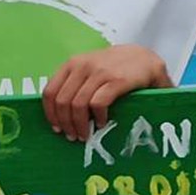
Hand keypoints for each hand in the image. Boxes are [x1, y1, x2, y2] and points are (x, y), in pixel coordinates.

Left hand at [44, 45, 170, 140]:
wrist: (145, 58)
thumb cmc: (116, 68)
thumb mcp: (90, 69)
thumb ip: (75, 84)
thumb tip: (58, 112)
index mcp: (73, 64)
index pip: (50, 91)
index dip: (50, 114)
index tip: (56, 127)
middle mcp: (83, 66)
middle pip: (62, 101)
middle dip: (65, 123)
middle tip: (72, 136)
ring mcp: (100, 72)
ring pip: (78, 105)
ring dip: (80, 125)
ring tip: (86, 134)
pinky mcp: (117, 80)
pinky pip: (98, 104)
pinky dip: (98, 117)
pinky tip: (102, 123)